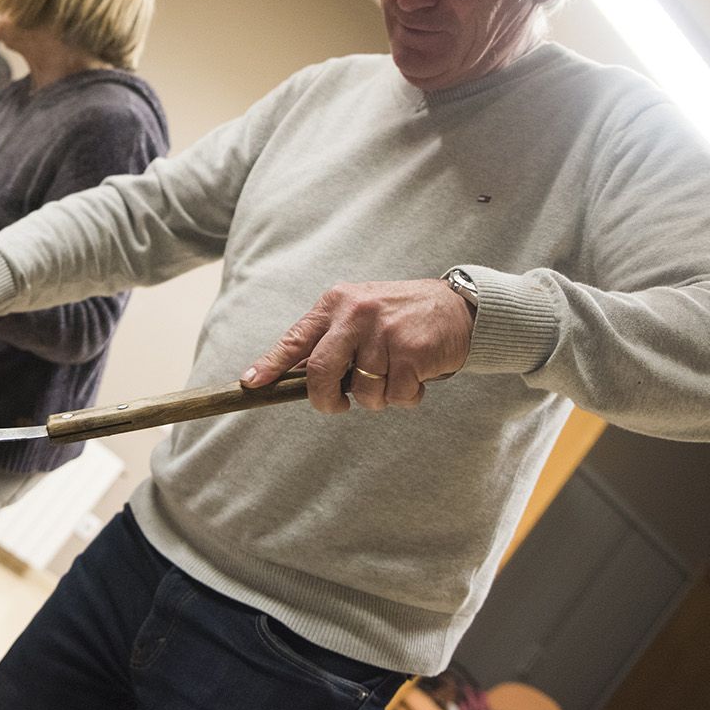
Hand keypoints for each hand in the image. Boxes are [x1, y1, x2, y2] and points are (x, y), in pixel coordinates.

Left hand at [241, 279, 474, 412]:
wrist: (458, 308)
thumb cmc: (400, 318)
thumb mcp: (360, 315)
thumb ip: (331, 341)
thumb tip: (298, 378)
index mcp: (336, 303)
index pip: (295, 339)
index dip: (270, 365)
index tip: (251, 383)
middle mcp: (355, 314)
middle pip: (321, 372)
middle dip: (325, 400)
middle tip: (337, 405)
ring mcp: (384, 332)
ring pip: (362, 392)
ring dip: (379, 397)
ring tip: (395, 375)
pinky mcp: (411, 352)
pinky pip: (396, 396)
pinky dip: (406, 397)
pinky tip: (416, 376)